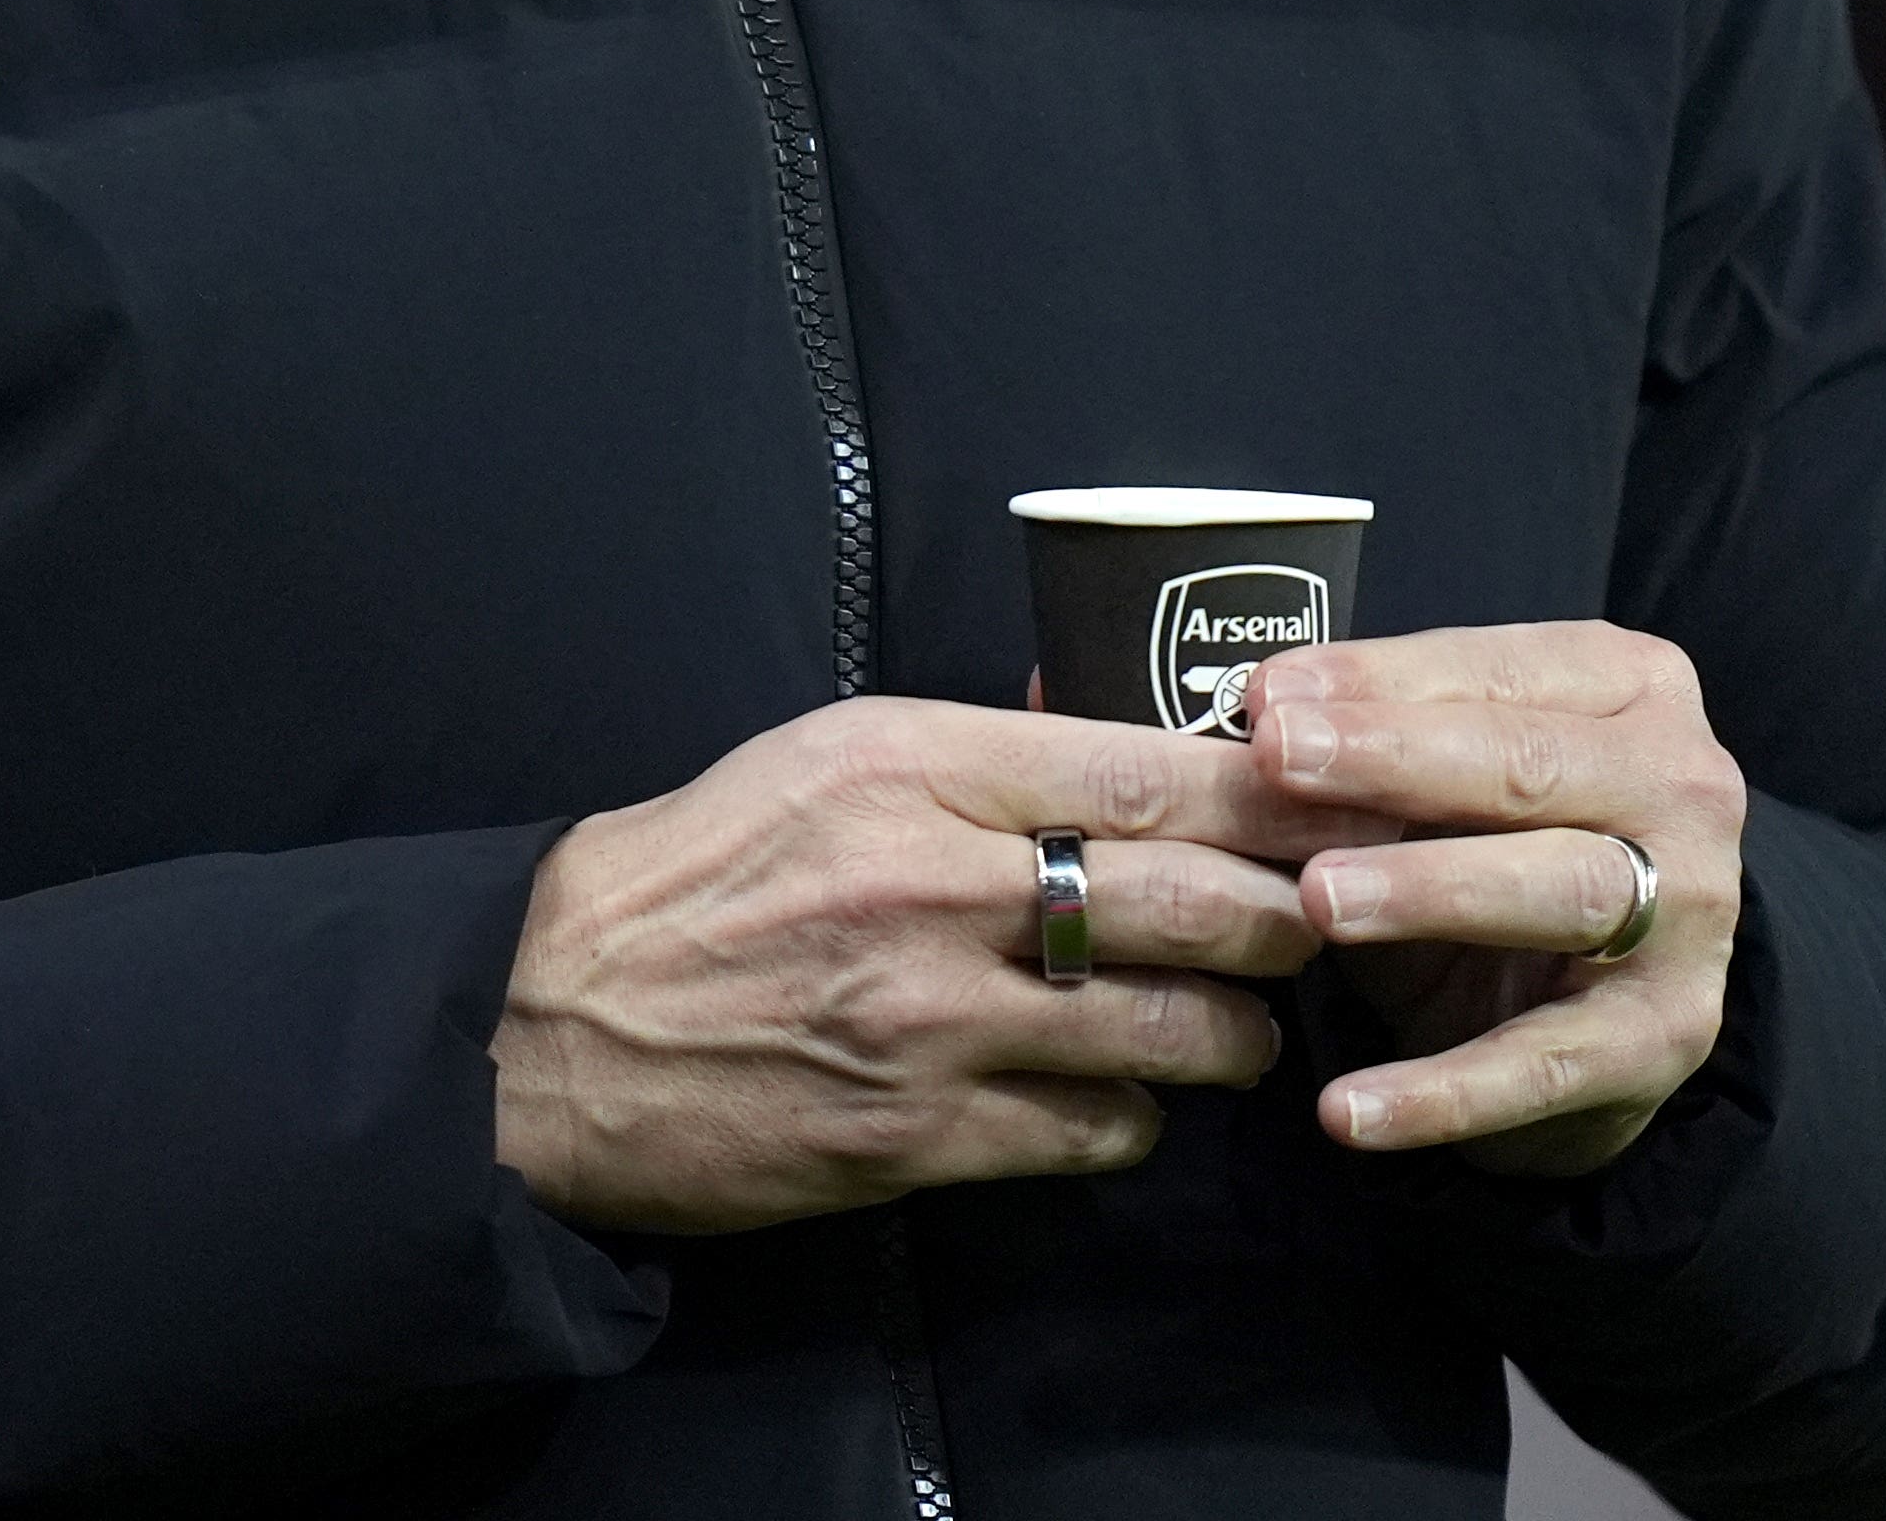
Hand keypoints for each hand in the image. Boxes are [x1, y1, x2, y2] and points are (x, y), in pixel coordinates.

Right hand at [492, 694, 1398, 1231]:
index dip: (1270, 796)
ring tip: (1235, 1024)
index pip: (1148, 772)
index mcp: (911, 763)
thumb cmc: (699, 873)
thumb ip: (977, 757)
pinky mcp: (925, 1135)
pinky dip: (1136, 1116)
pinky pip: (1102, 1131)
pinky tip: (1119, 1096)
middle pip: (1198, 900)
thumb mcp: (825, 758)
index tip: (1329, 806)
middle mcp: (937, 883)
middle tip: (1314, 925)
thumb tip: (1129, 750)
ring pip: (1177, 1029)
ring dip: (1234, 1032)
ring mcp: (936, 1018)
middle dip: (1291, 919)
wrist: (556, 1025)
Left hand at [1251, 623, 1745, 1180]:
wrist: (1594, 1003)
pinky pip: (1542, 1065)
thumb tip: (1261, 707)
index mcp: (1631, 690)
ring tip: (1319, 900)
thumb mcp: (1442, 782)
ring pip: (1559, 890)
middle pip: (1531, 767)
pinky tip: (1346, 1110)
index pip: (1498, 669)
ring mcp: (1691, 918)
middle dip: (1395, 762)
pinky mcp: (1662, 1040)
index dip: (1379, 680)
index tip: (1267, 696)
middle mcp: (1683, 789)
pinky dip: (1441, 1092)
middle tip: (1277, 764)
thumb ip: (1373, 740)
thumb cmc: (1495, 845)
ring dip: (1431, 892)